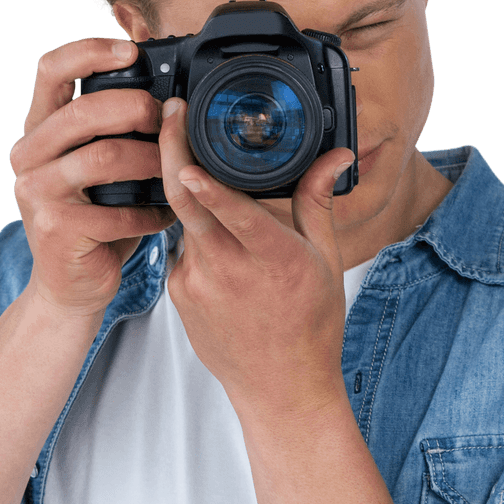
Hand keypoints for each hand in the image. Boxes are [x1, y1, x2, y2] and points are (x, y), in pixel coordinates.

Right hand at [10, 39, 175, 320]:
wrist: (71, 285)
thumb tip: (169, 94)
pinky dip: (151, 213)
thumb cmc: (96, 219)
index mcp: (38, 130)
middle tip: (167, 119)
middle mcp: (27, 155)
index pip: (51, 70)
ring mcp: (36, 192)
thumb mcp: (98, 167)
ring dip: (151, 162)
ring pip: (105, 158)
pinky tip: (166, 216)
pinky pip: (117, 210)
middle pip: (84, 111)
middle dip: (136, 109)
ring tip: (172, 171)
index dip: (90, 52)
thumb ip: (115, 132)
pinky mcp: (55, 228)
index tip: (131, 52)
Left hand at [157, 96, 354, 421]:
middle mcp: (229, 272)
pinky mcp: (177, 296)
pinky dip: (194, 234)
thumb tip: (336, 156)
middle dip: (170, 152)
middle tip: (167, 115)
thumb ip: (318, 202)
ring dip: (189, 196)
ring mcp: (196, 286)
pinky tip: (215, 244)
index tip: (185, 152)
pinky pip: (179, 248)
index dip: (207, 183)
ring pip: (183, 221)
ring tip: (198, 175)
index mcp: (273, 259)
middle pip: (186, 203)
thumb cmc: (310, 326)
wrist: (281, 389)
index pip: (233, 214)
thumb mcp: (325, 262)